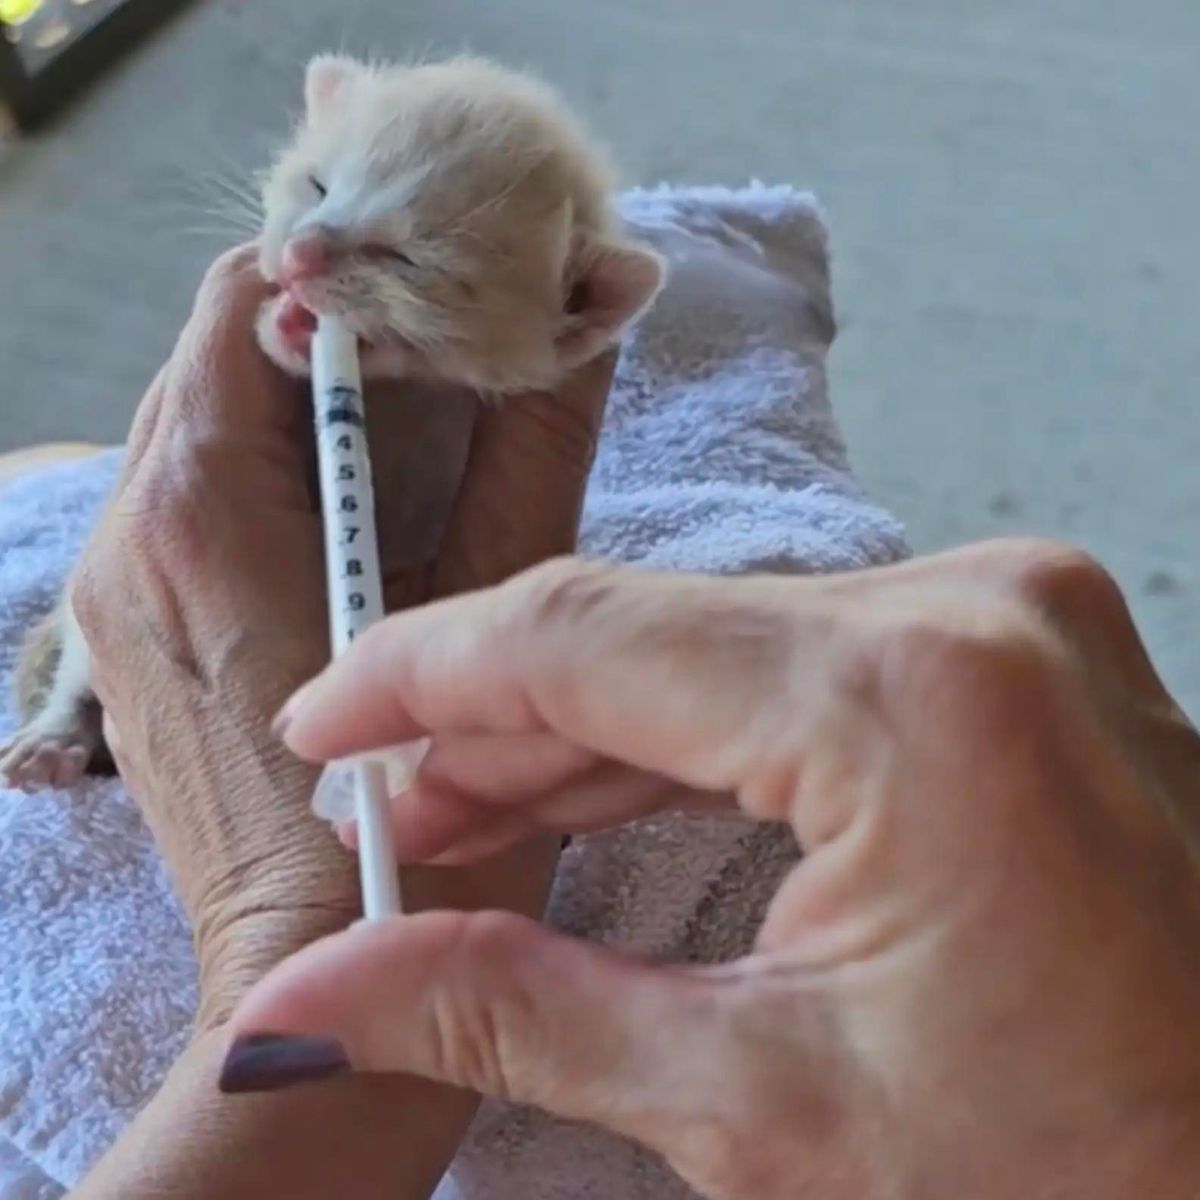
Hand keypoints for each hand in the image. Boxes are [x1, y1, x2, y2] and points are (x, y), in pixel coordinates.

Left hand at [71, 245, 613, 1021]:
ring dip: (308, 395)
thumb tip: (599, 295)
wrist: (313, 988)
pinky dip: (276, 467)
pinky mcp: (133, 636)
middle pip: (220, 354)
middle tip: (454, 315)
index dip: (356, 257)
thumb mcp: (501, 606)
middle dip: (336, 319)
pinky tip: (362, 493)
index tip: (449, 263)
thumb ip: (538, 436)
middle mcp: (130, 533)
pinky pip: (196, 500)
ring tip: (421, 396)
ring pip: (207, 423)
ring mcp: (117, 590)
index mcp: (202, 506)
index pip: (251, 296)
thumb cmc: (421, 819)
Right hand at [227, 544, 1199, 1198]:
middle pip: (644, 633)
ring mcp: (1001, 614)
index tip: (325, 724)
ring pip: (714, 643)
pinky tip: (593, 783)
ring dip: (582, 725)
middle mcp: (967, 609)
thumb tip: (314, 1003)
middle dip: (493, 724)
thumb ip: (516, 1013)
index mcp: (911, 702)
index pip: (585, 637)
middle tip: (391, 816)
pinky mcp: (1006, 645)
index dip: (423, 676)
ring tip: (464, 814)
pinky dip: (686, 725)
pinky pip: (792, 661)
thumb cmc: (1077, 1170)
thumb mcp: (765, 1110)